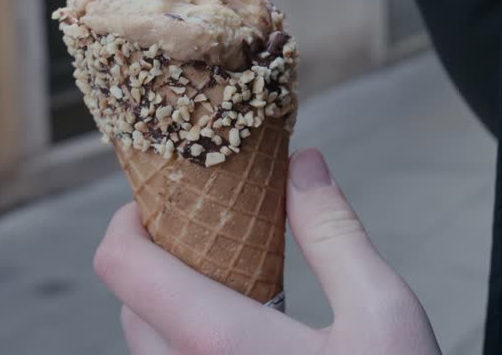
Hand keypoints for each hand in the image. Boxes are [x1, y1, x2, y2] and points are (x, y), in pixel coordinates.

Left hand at [94, 148, 441, 354]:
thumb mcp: (381, 311)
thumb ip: (333, 231)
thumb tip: (303, 165)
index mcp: (219, 345)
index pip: (120, 266)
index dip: (126, 219)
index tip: (162, 198)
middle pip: (131, 307)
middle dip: (161, 262)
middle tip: (215, 237)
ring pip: (149, 352)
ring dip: (174, 311)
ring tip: (243, 292)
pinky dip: (192, 350)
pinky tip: (253, 345)